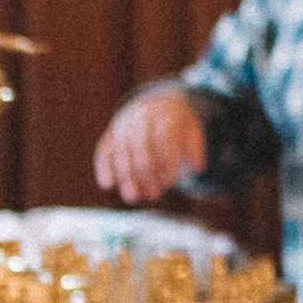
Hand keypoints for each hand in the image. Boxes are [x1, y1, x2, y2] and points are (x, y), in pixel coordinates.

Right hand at [93, 84, 206, 203]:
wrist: (154, 103)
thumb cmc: (177, 125)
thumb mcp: (192, 131)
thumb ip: (196, 148)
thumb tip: (199, 167)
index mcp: (164, 114)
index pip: (164, 138)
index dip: (167, 161)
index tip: (171, 182)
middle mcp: (141, 117)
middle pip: (141, 146)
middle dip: (146, 173)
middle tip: (153, 196)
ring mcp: (123, 125)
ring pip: (121, 150)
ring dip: (125, 175)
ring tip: (132, 198)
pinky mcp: (111, 133)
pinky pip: (104, 149)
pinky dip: (103, 166)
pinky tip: (106, 184)